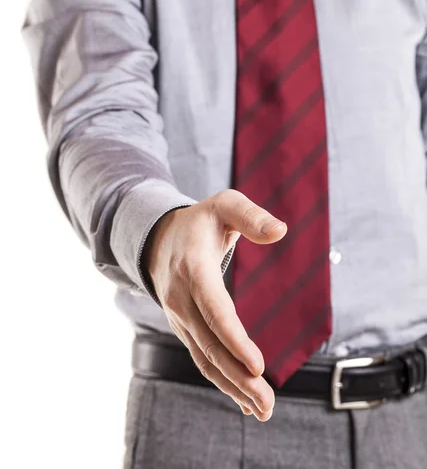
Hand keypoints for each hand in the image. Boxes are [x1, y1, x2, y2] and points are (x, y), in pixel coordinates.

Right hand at [141, 189, 286, 420]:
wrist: (158, 238)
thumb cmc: (200, 221)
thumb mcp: (224, 205)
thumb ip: (251, 215)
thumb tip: (281, 231)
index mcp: (193, 269)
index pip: (214, 309)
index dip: (234, 339)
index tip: (258, 365)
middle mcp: (182, 299)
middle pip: (210, 344)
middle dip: (239, 377)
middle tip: (269, 403)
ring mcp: (180, 317)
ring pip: (205, 358)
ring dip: (233, 387)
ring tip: (263, 410)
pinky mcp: (185, 327)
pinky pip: (202, 358)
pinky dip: (222, 381)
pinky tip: (244, 400)